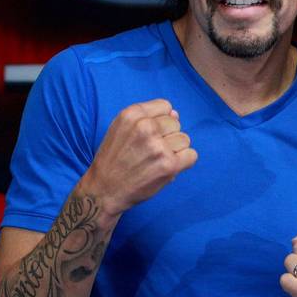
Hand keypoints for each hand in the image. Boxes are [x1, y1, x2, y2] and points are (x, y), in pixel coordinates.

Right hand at [80, 99, 196, 215]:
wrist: (104, 189)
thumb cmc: (115, 159)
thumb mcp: (122, 130)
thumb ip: (148, 119)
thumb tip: (176, 114)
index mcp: (132, 114)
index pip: (165, 106)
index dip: (161, 121)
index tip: (150, 135)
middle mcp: (145, 127)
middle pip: (176, 124)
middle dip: (168, 137)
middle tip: (151, 152)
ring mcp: (158, 146)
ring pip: (185, 139)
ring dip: (176, 151)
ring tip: (157, 160)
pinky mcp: (169, 165)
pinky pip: (192, 155)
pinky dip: (184, 163)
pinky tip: (167, 168)